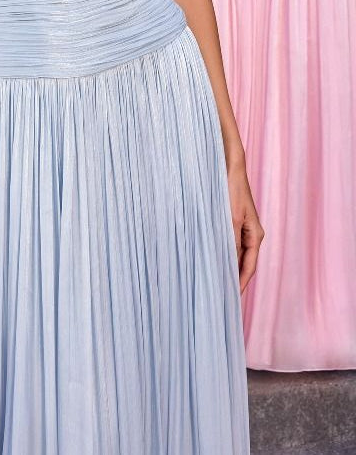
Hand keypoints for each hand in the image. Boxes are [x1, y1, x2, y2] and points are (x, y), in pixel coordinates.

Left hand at [227, 155, 263, 291]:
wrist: (229, 167)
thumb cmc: (232, 190)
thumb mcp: (231, 219)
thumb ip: (231, 241)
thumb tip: (228, 264)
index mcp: (255, 236)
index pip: (249, 267)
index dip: (240, 283)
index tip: (232, 298)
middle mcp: (250, 234)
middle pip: (242, 262)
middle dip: (233, 277)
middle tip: (220, 295)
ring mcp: (240, 228)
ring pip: (233, 253)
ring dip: (225, 266)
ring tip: (214, 282)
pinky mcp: (230, 221)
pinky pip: (226, 242)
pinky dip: (220, 253)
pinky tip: (210, 259)